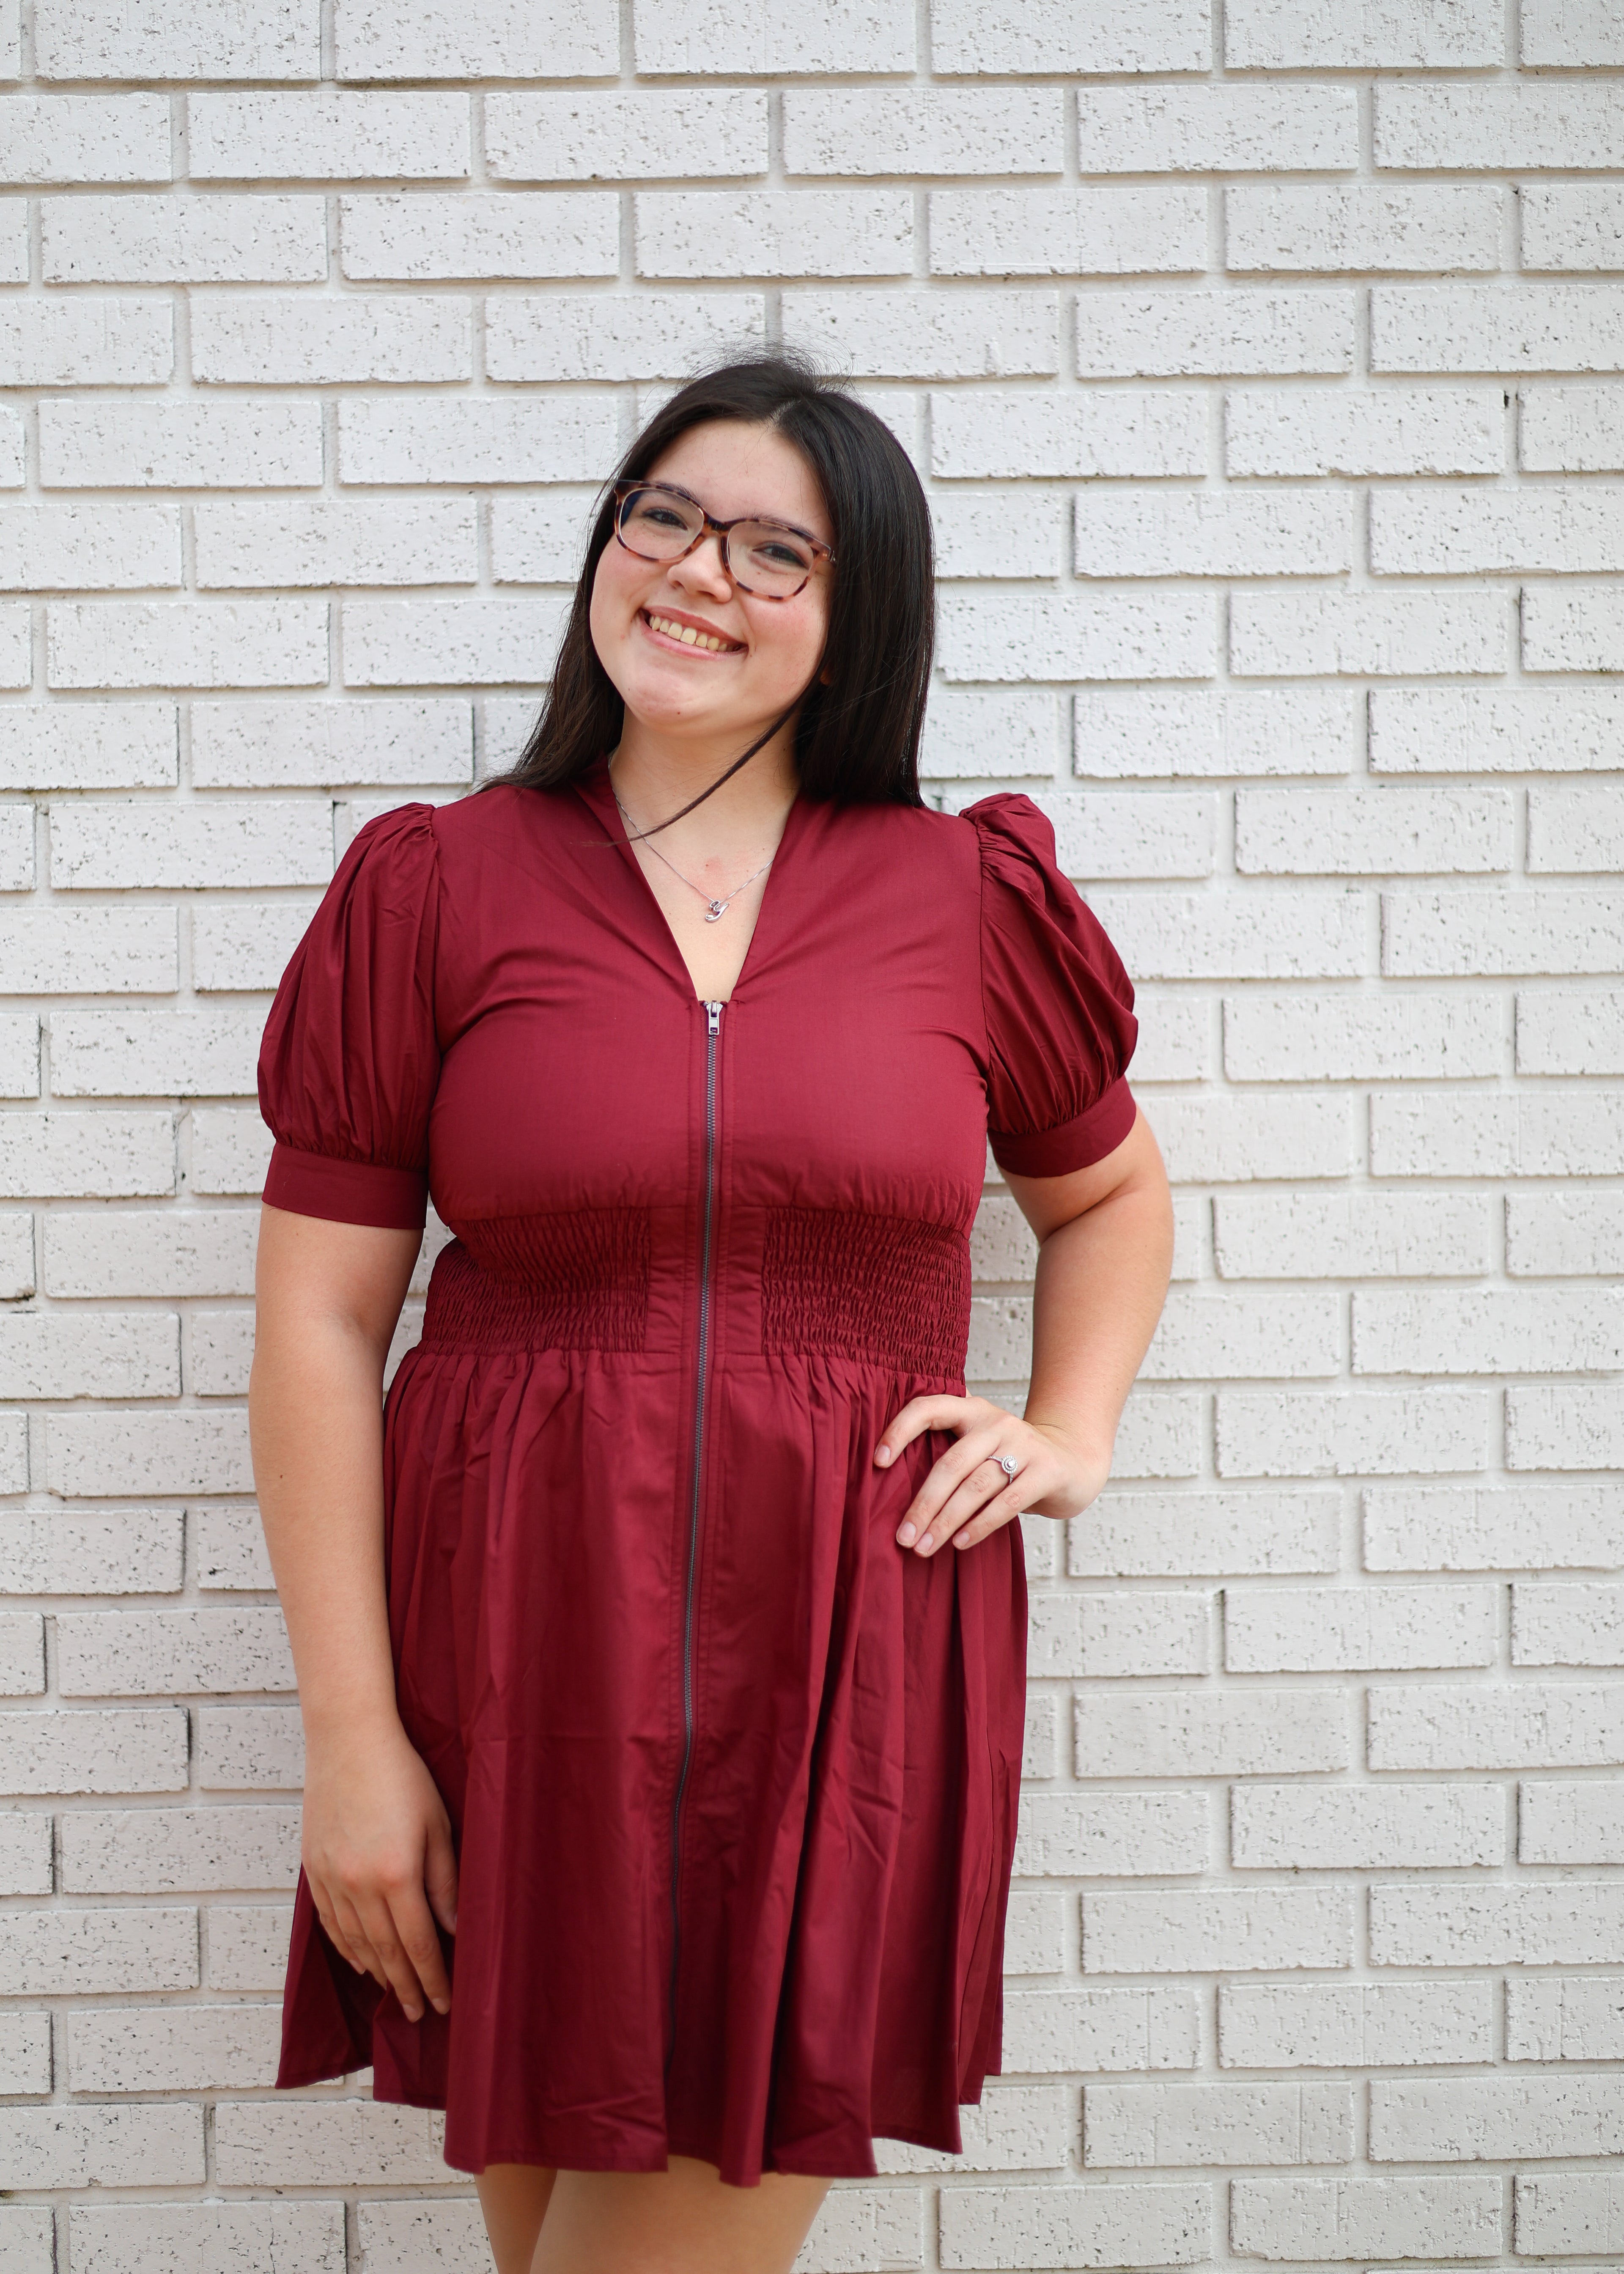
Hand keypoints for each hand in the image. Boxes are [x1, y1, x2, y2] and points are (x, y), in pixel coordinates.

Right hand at [301, 1717, 457, 2023]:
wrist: (348, 1740)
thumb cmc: (402, 1774)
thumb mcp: (437, 1825)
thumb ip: (445, 1881)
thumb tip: (453, 1929)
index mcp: (397, 1874)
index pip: (419, 1943)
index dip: (432, 1978)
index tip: (444, 2004)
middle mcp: (360, 1885)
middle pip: (386, 1952)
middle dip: (406, 1987)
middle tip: (421, 2013)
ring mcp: (332, 1879)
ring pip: (355, 1943)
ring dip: (377, 1973)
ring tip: (395, 1993)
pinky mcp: (314, 1869)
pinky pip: (330, 1923)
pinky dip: (346, 1948)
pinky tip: (360, 1962)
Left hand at [874, 1394, 1111, 1557]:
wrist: (1073, 1460)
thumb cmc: (1011, 1459)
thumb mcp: (979, 1445)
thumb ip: (947, 1453)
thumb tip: (889, 1485)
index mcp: (972, 1411)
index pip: (928, 1408)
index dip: (900, 1430)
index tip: (877, 1462)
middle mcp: (996, 1423)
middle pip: (950, 1464)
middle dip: (923, 1503)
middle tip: (902, 1536)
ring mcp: (1024, 1445)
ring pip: (976, 1486)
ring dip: (946, 1521)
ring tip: (924, 1547)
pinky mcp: (1046, 1472)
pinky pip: (1006, 1503)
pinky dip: (980, 1525)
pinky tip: (960, 1543)